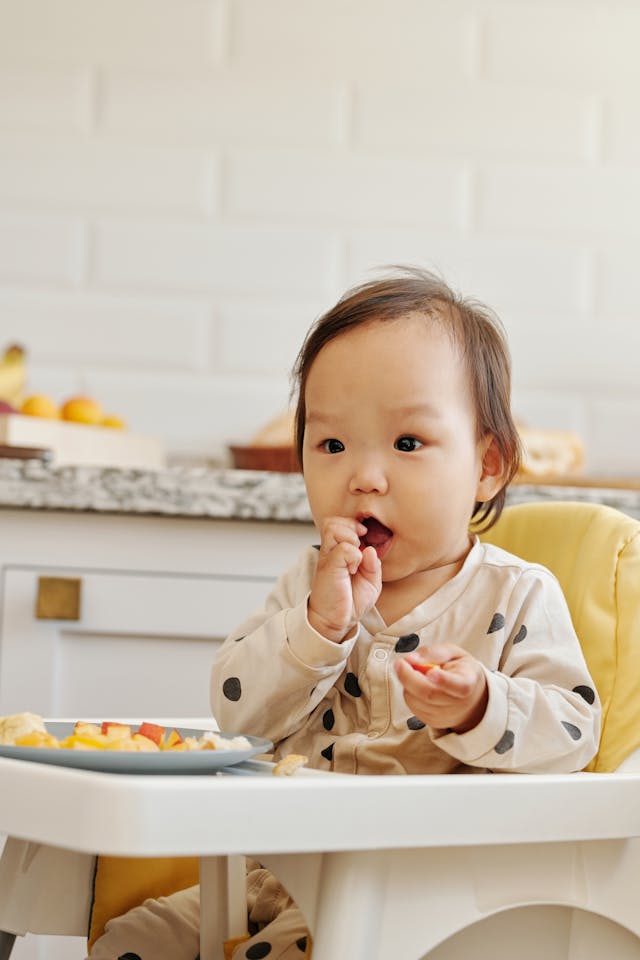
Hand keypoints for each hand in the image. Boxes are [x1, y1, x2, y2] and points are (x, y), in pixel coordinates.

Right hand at [308, 516, 381, 642]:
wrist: (336, 620)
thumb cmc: (350, 601)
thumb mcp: (371, 582)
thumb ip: (374, 565)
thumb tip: (371, 549)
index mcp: (340, 551)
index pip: (342, 522)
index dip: (355, 526)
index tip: (364, 538)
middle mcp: (331, 551)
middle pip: (334, 521)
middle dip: (352, 528)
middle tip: (359, 546)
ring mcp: (328, 558)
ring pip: (333, 528)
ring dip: (350, 538)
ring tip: (354, 556)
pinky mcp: (328, 567)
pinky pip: (342, 548)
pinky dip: (354, 556)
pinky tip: (353, 570)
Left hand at [394, 644, 487, 732]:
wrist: (470, 697)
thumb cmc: (460, 670)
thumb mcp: (453, 653)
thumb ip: (434, 652)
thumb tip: (412, 659)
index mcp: (468, 681)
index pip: (459, 685)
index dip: (444, 680)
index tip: (431, 672)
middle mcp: (459, 703)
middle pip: (429, 694)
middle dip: (409, 677)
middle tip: (400, 663)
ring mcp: (446, 715)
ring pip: (417, 701)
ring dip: (407, 684)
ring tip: (414, 672)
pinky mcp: (433, 722)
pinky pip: (413, 707)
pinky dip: (409, 693)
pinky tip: (416, 685)